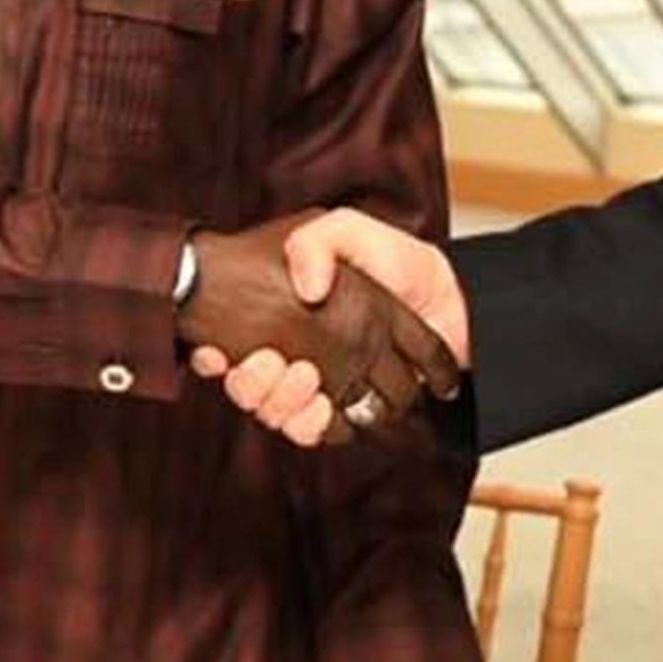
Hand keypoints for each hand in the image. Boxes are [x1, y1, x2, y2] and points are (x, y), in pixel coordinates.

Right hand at [180, 214, 456, 446]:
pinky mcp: (350, 408)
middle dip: (249, 383)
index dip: (211, 355)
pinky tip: (326, 403)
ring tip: (305, 376)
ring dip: (280, 402)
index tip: (211, 353)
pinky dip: (314, 423)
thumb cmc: (396, 260)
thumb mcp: (346, 229)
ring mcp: (321, 383)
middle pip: (248, 387)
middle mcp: (295, 353)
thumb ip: (317, 242)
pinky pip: (315, 432)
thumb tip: (305, 291)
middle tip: (270, 361)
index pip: (227, 345)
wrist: (451, 297)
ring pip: (276, 413)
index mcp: (283, 316)